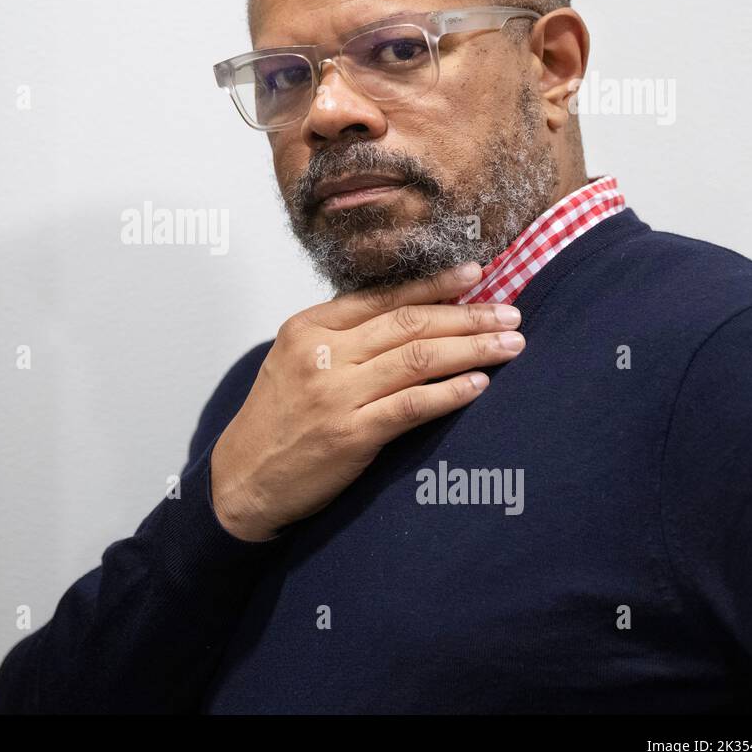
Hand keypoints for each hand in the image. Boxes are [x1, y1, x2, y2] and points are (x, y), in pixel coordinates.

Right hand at [209, 262, 524, 541]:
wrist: (242, 478)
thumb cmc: (276, 420)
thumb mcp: (294, 361)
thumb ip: (341, 336)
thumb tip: (409, 312)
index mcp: (308, 327)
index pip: (382, 296)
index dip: (434, 284)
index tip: (475, 273)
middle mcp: (321, 354)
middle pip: (408, 323)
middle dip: (467, 315)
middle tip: (510, 313)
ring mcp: (335, 394)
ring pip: (418, 359)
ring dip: (472, 349)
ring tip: (510, 345)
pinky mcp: (350, 434)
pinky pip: (411, 406)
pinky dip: (450, 393)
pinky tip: (479, 385)